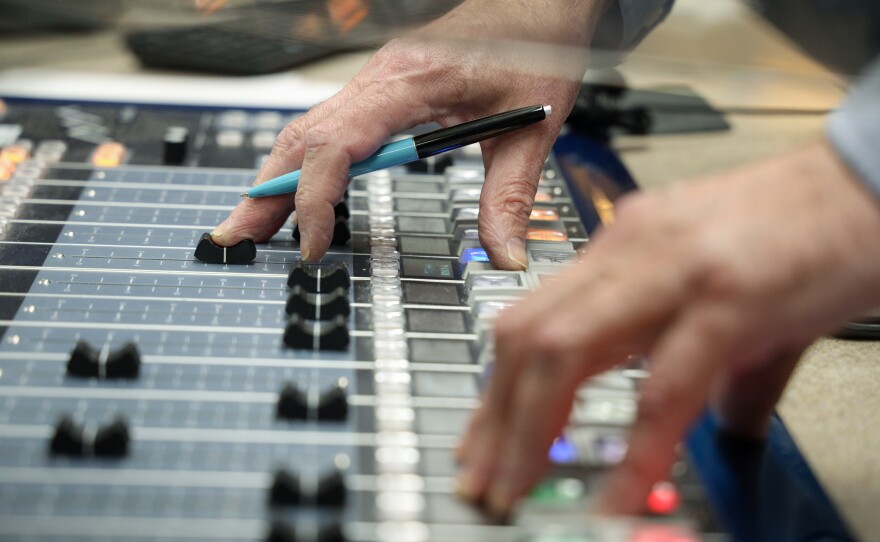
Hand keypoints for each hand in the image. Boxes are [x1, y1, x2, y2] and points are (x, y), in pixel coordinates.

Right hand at [210, 0, 611, 268]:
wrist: (536, 1)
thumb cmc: (534, 46)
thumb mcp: (530, 126)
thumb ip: (511, 195)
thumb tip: (504, 257)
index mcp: (411, 82)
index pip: (338, 143)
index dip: (315, 196)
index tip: (311, 244)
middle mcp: (381, 79)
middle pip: (303, 136)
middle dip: (265, 190)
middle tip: (235, 236)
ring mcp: (375, 82)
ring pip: (307, 129)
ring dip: (275, 176)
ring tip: (252, 223)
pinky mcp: (380, 89)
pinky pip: (327, 126)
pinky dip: (303, 162)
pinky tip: (296, 191)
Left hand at [455, 140, 879, 515]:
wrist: (869, 182)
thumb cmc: (797, 231)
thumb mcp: (723, 294)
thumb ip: (704, 360)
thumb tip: (709, 423)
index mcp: (620, 250)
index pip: (528, 320)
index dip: (494, 388)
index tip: (482, 442)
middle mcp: (630, 253)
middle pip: (527, 338)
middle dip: (494, 420)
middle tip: (482, 482)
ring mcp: (673, 271)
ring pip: (566, 352)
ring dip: (531, 433)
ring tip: (516, 492)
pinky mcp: (730, 298)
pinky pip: (665, 387)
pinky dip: (635, 453)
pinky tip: (618, 497)